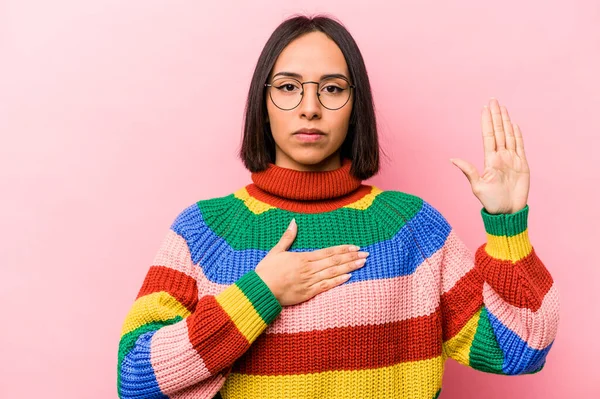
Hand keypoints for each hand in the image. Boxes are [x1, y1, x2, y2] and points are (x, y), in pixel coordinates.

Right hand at [255, 219, 368, 305]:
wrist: (260, 290)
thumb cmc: (267, 271)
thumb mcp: (276, 251)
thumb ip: (287, 237)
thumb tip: (293, 222)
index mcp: (303, 258)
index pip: (328, 252)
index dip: (343, 249)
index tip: (355, 247)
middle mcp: (309, 268)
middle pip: (334, 261)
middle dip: (351, 257)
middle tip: (366, 254)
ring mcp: (309, 281)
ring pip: (333, 273)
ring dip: (349, 267)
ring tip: (362, 263)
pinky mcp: (308, 293)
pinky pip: (326, 286)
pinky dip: (338, 281)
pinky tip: (349, 277)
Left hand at [450, 98, 529, 213]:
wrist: (507, 212)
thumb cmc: (491, 202)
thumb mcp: (477, 186)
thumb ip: (468, 170)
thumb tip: (452, 159)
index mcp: (489, 160)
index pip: (488, 135)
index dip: (487, 122)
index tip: (484, 108)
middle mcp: (500, 157)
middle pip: (499, 131)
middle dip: (496, 115)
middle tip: (494, 100)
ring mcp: (512, 160)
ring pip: (509, 135)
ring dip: (507, 121)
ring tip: (503, 107)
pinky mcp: (523, 165)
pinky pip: (521, 147)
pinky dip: (518, 135)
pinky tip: (515, 125)